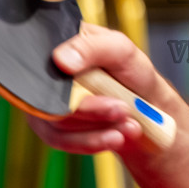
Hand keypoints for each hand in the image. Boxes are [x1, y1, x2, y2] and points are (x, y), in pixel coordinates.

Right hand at [29, 23, 173, 155]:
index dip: (60, 82)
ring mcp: (47, 103)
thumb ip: (92, 48)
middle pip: (46, 100)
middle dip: (89, 110)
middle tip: (122, 109)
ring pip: (55, 125)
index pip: (39, 63)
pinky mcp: (54, 128)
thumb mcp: (121, 49)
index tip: (91, 89)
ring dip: (95, 129)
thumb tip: (61, 60)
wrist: (149, 108)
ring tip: (128, 124)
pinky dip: (91, 141)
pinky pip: (61, 142)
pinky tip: (116, 137)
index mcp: (58, 46)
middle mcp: (46, 75)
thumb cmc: (133, 73)